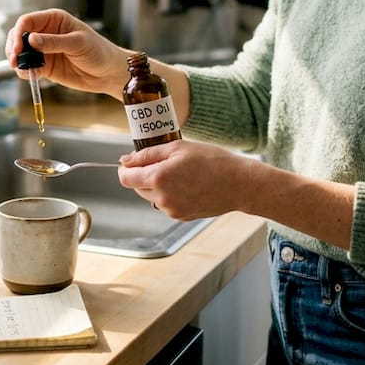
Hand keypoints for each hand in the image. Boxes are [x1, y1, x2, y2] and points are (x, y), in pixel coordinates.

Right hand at [6, 9, 132, 98]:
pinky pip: (28, 67)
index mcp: (54, 20)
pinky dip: (25, 71)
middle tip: (16, 60)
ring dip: (17, 60)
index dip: (20, 32)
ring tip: (21, 68)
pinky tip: (30, 75)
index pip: (28, 21)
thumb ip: (54, 42)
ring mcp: (44, 50)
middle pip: (19, 36)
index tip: (19, 47)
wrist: (108, 73)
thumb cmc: (98, 51)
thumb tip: (32, 39)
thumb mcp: (78, 43)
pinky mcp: (45, 66)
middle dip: (14, 47)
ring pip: (21, 52)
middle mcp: (46, 33)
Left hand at [117, 141, 256, 219]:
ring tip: (181, 174)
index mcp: (158, 178)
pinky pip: (166, 204)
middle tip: (166, 162)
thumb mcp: (179, 147)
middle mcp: (161, 198)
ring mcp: (171, 210)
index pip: (125, 177)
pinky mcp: (181, 216)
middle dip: (144, 175)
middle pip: (137, 187)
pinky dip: (171, 194)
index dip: (126, 168)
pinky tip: (189, 185)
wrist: (239, 184)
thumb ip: (148, 154)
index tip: (135, 161)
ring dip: (158, 185)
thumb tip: (126, 160)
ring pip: (151, 197)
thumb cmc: (212, 160)